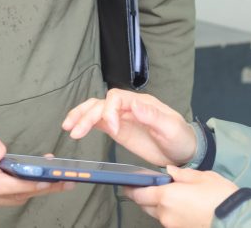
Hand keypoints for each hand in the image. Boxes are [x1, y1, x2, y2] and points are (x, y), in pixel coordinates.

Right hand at [0, 108, 72, 210]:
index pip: (0, 183)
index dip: (26, 183)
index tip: (48, 178)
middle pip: (8, 195)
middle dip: (39, 189)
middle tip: (64, 180)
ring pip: (8, 200)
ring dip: (33, 191)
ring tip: (57, 179)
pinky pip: (3, 199)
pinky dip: (21, 191)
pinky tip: (36, 180)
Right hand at [62, 89, 195, 166]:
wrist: (183, 153)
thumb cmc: (180, 139)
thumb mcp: (171, 128)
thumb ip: (153, 117)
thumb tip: (135, 105)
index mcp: (141, 103)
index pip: (117, 98)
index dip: (110, 111)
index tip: (112, 129)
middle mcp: (129, 107)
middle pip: (102, 103)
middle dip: (87, 115)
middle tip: (76, 131)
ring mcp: (122, 118)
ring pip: (96, 109)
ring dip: (81, 116)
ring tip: (68, 127)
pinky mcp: (118, 129)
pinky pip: (98, 121)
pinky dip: (85, 123)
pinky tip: (74, 128)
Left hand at [125, 166, 237, 227]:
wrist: (236, 220)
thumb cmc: (221, 198)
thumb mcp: (202, 177)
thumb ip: (182, 174)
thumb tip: (170, 172)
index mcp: (167, 197)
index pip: (139, 193)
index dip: (132, 188)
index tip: (128, 183)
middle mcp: (165, 214)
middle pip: (145, 205)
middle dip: (144, 196)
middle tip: (149, 186)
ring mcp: (173, 226)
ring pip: (157, 214)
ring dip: (158, 205)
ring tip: (172, 195)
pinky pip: (169, 221)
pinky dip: (170, 213)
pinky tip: (182, 206)